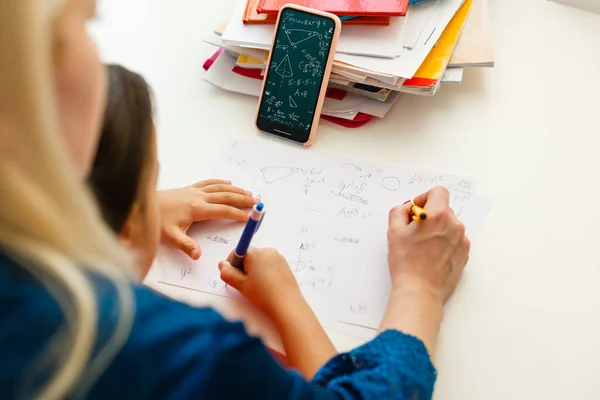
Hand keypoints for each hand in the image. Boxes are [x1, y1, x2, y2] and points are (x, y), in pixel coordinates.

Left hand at [158, 179, 256, 259]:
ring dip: (236, 190)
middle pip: (226, 197)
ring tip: (249, 193)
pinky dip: (221, 182)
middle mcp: (198, 197)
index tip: (248, 217)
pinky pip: (209, 182)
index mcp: (197, 209)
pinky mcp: (189, 188)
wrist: (143, 202)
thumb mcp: (169, 236)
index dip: (237, 214)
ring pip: (220, 188)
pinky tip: (229, 183)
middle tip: (257, 202)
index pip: (223, 211)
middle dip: (242, 199)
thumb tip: (198, 256)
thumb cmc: (157, 220)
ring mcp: (194, 190)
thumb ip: (186, 245)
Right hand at [218, 247, 301, 318]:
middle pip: (249, 255)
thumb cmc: (262, 294)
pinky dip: (265, 272)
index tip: (236, 277)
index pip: (238, 251)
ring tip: (258, 286)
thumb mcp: (240, 284)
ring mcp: (278, 257)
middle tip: (246, 284)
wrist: (287, 305)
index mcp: (256, 253)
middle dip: (244, 267)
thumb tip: (222, 264)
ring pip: (259, 260)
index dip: (233, 264)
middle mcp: (268, 251)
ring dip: (254, 270)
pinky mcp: (285, 264)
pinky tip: (267, 286)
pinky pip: (269, 264)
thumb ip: (227, 273)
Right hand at [387, 186, 469, 304]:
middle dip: (430, 215)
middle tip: (415, 231)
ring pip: (449, 225)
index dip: (425, 197)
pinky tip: (432, 255)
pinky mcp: (464, 254)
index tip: (417, 210)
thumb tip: (408, 210)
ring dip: (438, 229)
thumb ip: (399, 211)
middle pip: (443, 209)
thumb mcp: (394, 231)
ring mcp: (462, 240)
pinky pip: (455, 240)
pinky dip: (445, 243)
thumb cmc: (406, 263)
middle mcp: (454, 225)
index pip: (438, 192)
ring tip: (423, 246)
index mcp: (438, 216)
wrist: (419, 290)